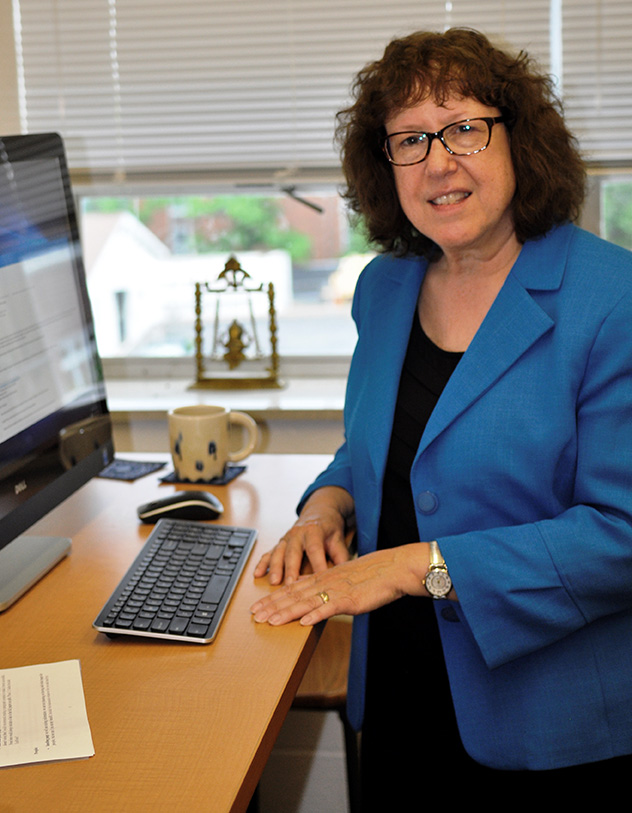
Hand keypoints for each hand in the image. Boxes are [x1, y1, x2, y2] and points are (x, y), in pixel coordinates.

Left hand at [250, 543, 430, 625]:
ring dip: (286, 613)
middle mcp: (325, 582)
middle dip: (272, 606)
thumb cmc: (371, 575)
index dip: (273, 598)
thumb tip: (310, 595)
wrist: (392, 568)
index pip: (292, 588)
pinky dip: (315, 615)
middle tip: (254, 616)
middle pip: (293, 595)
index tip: (257, 606)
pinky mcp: (350, 600)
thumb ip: (326, 586)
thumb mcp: (343, 578)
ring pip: (306, 602)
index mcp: (323, 577)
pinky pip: (330, 608)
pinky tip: (303, 623)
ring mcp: (336, 590)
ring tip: (270, 621)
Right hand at [253, 486, 354, 584]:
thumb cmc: (329, 529)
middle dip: (291, 569)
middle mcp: (297, 533)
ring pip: (279, 553)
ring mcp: (286, 538)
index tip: (319, 580)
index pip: (315, 549)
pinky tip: (257, 574)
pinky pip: (269, 553)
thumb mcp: (338, 539)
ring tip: (274, 582)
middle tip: (290, 585)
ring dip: (275, 567)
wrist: (319, 512)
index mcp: (314, 531)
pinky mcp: (280, 543)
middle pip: (293, 552)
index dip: (317, 565)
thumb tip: (344, 575)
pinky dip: (262, 564)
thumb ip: (341, 556)